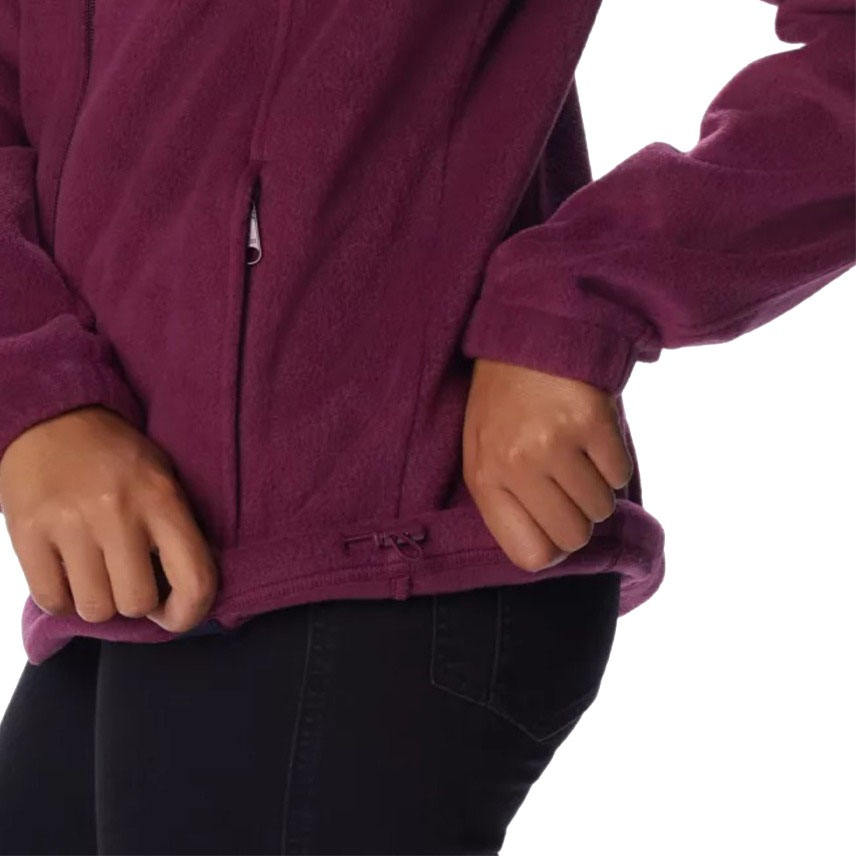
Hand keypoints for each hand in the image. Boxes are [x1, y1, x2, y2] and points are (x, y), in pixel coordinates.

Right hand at [0, 405, 217, 631]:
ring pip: (94, 608)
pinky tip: (69, 574)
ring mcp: (69, 523)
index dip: (191, 612)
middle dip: (136, 603)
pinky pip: (52, 600)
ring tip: (98, 574)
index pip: (195, 579)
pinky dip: (63, 598)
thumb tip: (188, 595)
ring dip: (98, 601)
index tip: (177, 613)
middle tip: (129, 581)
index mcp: (162, 498)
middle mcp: (118, 511)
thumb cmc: (118, 457)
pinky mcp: (27, 533)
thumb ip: (177, 531)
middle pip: (137, 602)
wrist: (52, 419)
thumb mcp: (164, 479)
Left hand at [462, 358, 632, 571]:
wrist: (529, 331)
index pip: (530, 555)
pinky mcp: (591, 421)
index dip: (553, 549)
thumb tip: (549, 551)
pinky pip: (620, 474)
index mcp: (485, 477)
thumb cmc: (505, 399)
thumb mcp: (484, 449)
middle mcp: (516, 465)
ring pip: (601, 507)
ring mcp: (554, 443)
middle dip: (580, 518)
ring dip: (598, 487)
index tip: (558, 528)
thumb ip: (506, 499)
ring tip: (577, 452)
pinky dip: (614, 461)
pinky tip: (592, 434)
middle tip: (570, 485)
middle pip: (574, 536)